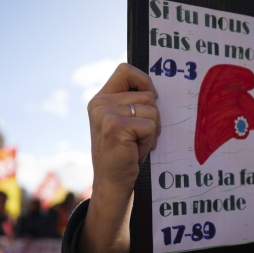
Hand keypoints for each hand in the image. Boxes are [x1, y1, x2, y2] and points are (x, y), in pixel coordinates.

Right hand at [77, 63, 159, 252]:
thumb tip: (154, 89)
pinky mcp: (116, 128)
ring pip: (152, 110)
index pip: (124, 70)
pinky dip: (149, 142)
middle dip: (153, 117)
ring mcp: (105, 115)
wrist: (112, 182)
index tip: (151, 98)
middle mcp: (99, 104)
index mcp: (100, 99)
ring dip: (151, 132)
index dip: (143, 80)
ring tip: (136, 146)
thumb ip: (130, 103)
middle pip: (147, 94)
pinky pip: (150, 126)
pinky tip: (135, 152)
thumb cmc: (122, 154)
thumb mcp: (122, 122)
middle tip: (140, 138)